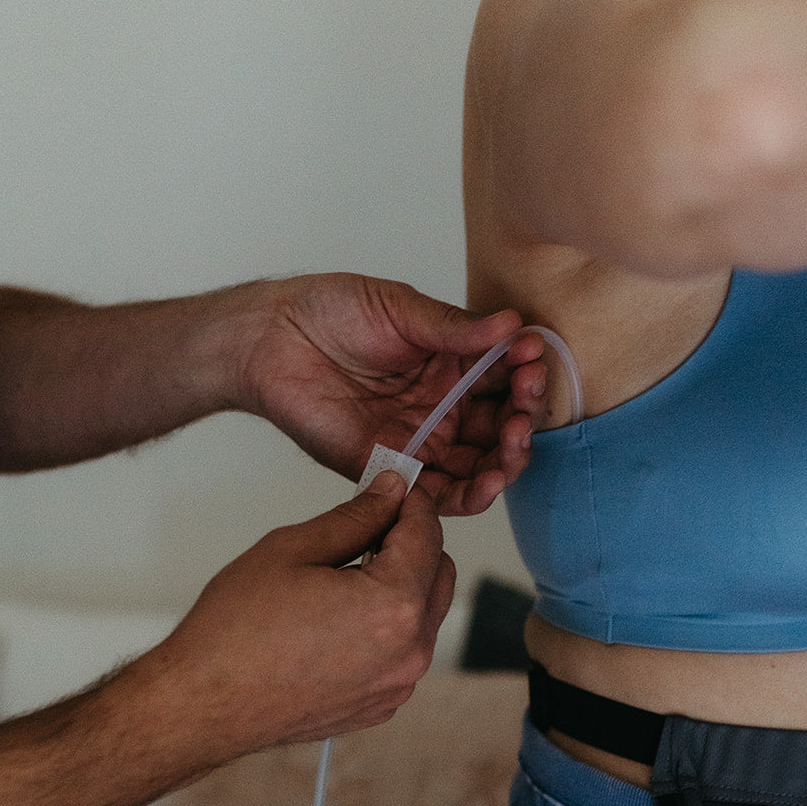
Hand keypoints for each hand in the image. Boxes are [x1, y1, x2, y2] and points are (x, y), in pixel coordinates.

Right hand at [145, 472, 454, 764]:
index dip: (412, 503)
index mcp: (393, 606)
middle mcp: (409, 652)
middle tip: (364, 529)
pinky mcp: (381, 706)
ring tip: (341, 580)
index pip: (428, 535)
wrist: (204, 705)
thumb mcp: (293, 550)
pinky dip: (385, 629)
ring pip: (424, 616)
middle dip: (412, 545)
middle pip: (440, 575)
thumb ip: (356, 517)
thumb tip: (392, 493)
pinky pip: (402, 653)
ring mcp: (397, 685)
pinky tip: (336, 622)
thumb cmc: (235, 631)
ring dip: (400, 587)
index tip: (393, 489)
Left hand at [238, 272, 547, 514]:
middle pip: (501, 428)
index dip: (525, 374)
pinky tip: (487, 484)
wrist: (274, 340)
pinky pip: (440, 494)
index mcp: (452, 365)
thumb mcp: (402, 309)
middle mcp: (444, 407)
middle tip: (523, 408)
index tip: (532, 361)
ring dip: (505, 462)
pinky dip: (469, 495)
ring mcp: (422, 441)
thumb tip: (514, 325)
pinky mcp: (394, 469)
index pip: (506, 378)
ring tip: (512, 448)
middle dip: (522, 422)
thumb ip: (455, 328)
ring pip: (479, 466)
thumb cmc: (331, 312)